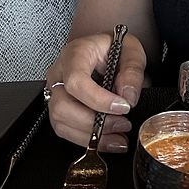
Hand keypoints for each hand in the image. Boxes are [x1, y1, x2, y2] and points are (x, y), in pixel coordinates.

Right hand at [44, 32, 147, 150]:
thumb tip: (128, 97)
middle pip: (62, 106)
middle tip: (122, 124)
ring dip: (91, 135)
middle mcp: (59, 73)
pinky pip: (65, 130)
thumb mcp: (132, 51)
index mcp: (75, 54)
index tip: (122, 107)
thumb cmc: (114, 48)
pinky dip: (87, 140)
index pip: (76, 81)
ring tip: (118, 137)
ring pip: (61, 121)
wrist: (105, 49)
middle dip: (94, 122)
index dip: (98, 100)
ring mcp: (56, 92)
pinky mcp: (59, 108)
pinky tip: (108, 141)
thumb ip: (132, 71)